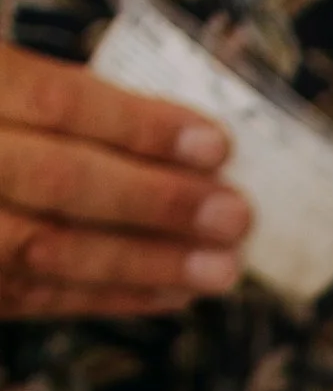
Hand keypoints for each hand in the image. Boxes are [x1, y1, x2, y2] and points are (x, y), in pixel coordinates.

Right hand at [0, 36, 250, 313]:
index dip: (137, 125)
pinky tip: (172, 292)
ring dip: (147, 262)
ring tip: (221, 267)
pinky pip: (40, 296)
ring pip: (52, 250)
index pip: (54, 102)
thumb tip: (169, 127)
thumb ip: (45, 94)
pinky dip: (112, 296)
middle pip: (61, 182)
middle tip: (234, 214)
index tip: (214, 142)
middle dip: (156, 202)